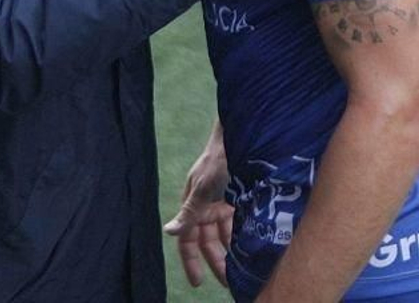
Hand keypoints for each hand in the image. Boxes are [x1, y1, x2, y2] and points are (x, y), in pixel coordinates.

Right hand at [164, 124, 232, 287]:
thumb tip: (168, 231)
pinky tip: (250, 250)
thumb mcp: (202, 187)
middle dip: (216, 261)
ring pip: (225, 236)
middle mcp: (207, 208)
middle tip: (227, 282)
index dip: (190, 261)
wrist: (242, 137)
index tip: (197, 282)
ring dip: (230, 252)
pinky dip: (243, 237)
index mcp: (193, 205)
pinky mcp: (240, 200)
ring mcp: (224, 204)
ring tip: (240, 270)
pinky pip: (240, 225)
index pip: (188, 239)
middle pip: (208, 241)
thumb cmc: (218, 159)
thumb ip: (189, 212)